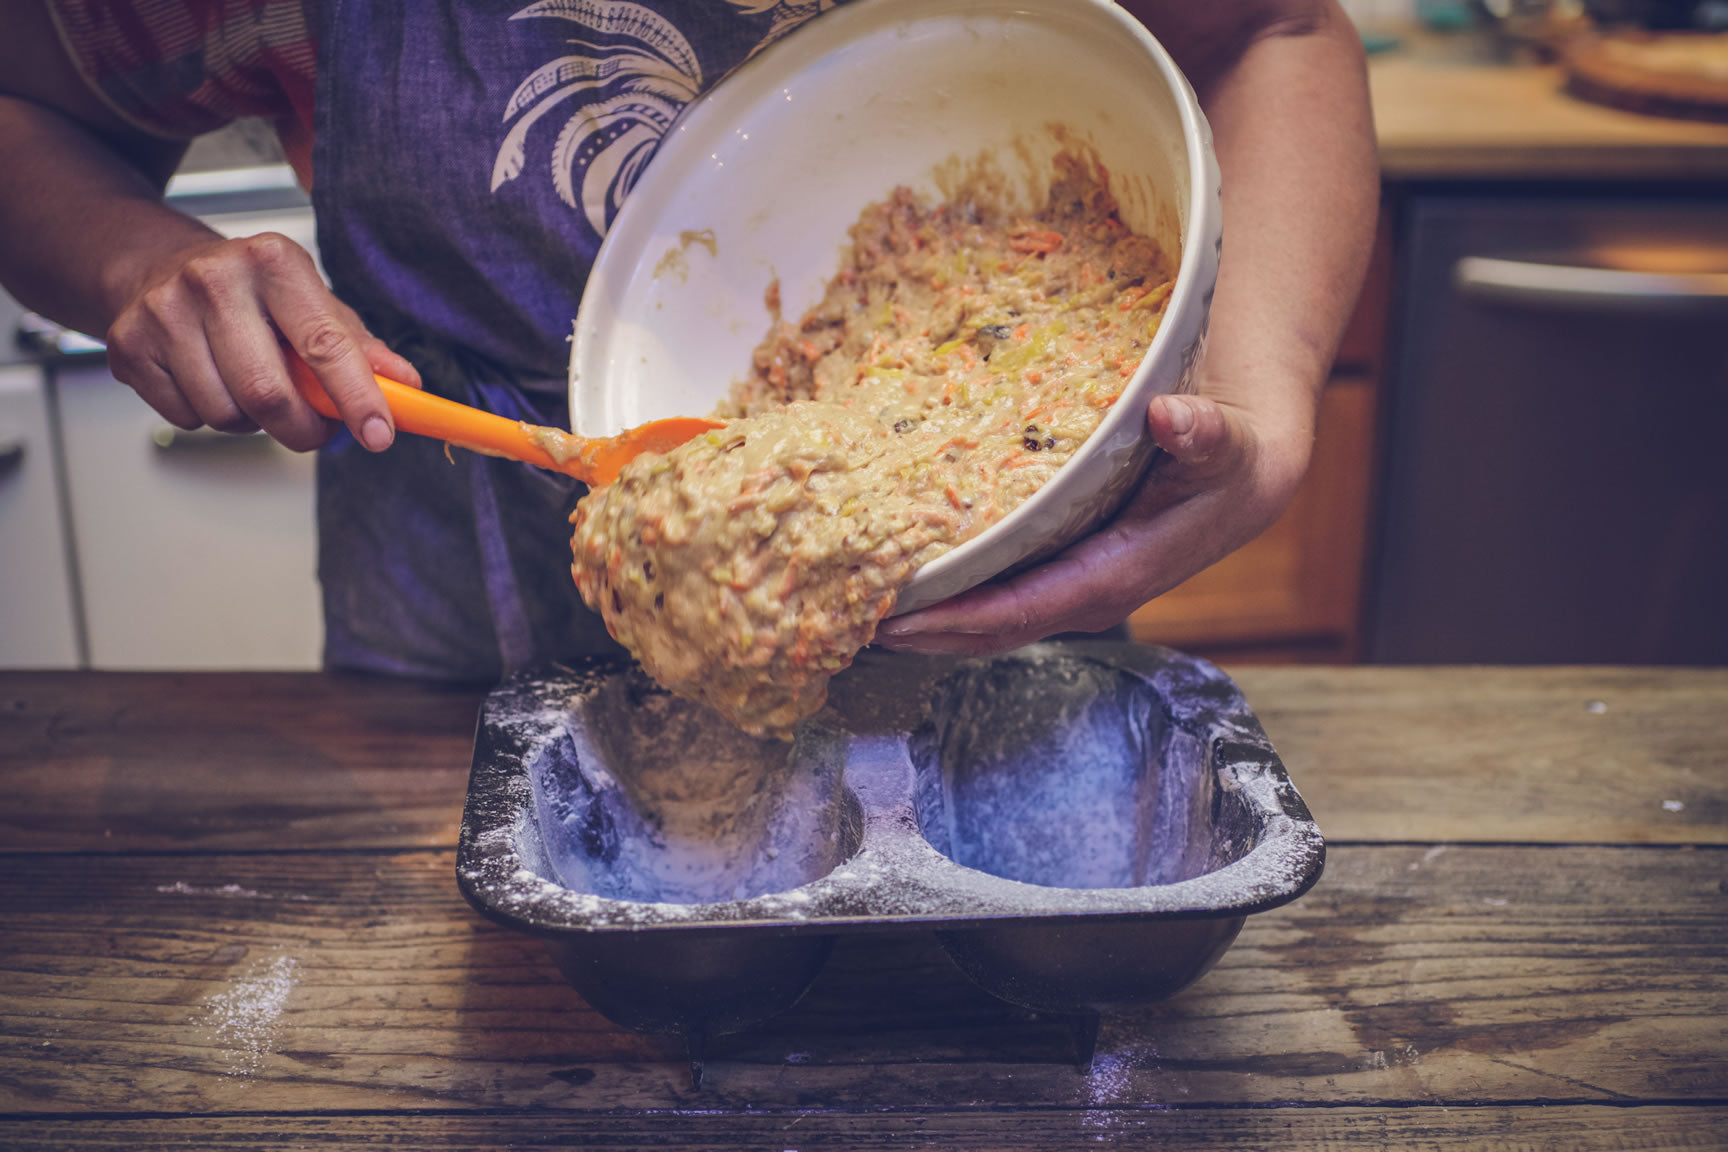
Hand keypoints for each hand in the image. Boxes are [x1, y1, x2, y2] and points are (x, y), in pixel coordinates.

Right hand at [104, 233, 420, 451]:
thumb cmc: (254, 293)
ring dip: (251, 422)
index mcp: (274, 262)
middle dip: (301, 429)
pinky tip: (209, 380)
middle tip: (313, 430)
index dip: (357, 398)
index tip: (379, 436)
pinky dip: (208, 416)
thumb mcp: (314, 304)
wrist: (160, 267)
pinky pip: (187, 417)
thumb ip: (361, 348)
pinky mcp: (129, 344)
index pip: (324, 343)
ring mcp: (163, 310)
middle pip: (268, 394)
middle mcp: (214, 278)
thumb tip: (407, 385)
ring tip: (250, 386)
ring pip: (226, 413)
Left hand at [873, 381, 1313, 655]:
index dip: (965, 619)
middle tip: (851, 619)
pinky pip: (1000, 595)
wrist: (1251, 464)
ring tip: (861, 607)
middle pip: (996, 629)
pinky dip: (952, 596)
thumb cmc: (1234, 454)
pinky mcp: (1064, 570)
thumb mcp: (1229, 439)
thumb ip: (1206, 433)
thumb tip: (1175, 416)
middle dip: (928, 633)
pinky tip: (908, 579)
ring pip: (992, 620)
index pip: (1029, 609)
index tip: (901, 619)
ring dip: (932, 621)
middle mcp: (1092, 592)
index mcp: (1123, 572)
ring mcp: (1075, 587)